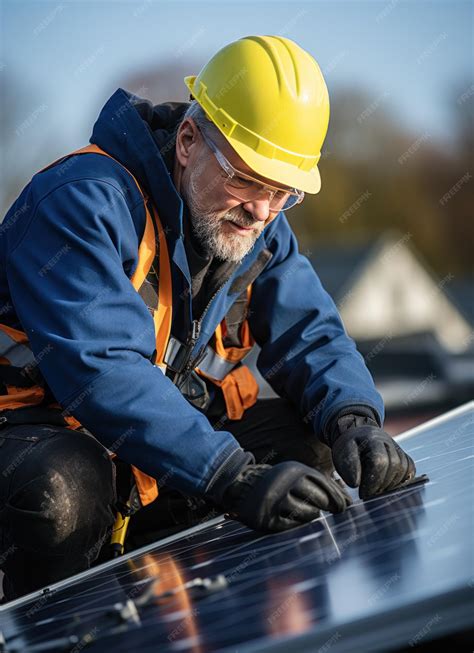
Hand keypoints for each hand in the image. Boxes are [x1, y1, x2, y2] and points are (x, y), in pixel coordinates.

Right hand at [221, 461, 351, 532]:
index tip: (345, 507)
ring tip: (308, 512)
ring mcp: (276, 501)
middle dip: (327, 506)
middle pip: (318, 499)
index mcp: (294, 470)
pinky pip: (292, 525)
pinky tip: (295, 518)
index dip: (338, 497)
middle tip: (332, 512)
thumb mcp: (296, 474)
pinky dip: (298, 524)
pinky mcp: (268, 519)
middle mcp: (285, 483)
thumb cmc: (277, 482)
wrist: (241, 486)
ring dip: (313, 515)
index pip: (324, 484)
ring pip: (308, 514)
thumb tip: (347, 500)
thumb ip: (319, 483)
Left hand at [330, 425, 415, 499]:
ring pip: (403, 469)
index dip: (372, 481)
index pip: (379, 461)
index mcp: (371, 437)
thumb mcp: (342, 454)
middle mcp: (387, 440)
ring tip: (375, 491)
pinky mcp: (404, 456)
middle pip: (393, 466)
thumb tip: (356, 483)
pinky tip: (386, 486)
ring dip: (390, 485)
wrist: (358, 437)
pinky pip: (409, 471)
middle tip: (368, 494)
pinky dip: (400, 481)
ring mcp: (397, 448)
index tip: (363, 493)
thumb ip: (347, 467)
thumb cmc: (348, 449)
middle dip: (380, 485)